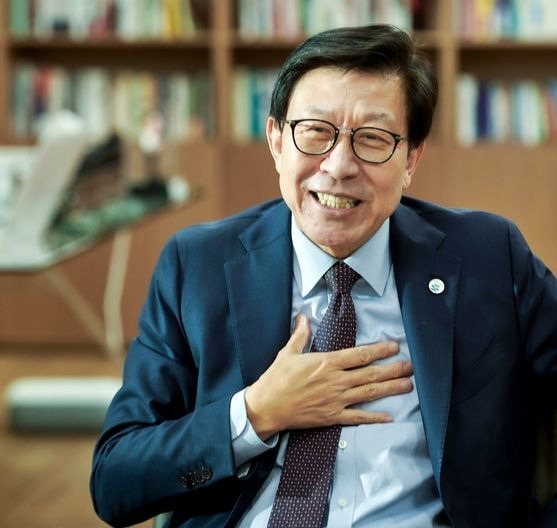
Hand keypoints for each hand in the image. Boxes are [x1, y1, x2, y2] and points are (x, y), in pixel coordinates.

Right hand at [245, 314, 413, 439]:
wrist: (266, 407)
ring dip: (390, 389)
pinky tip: (389, 416)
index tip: (394, 346)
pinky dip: (374, 417)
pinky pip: (358, 418)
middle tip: (410, 366)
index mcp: (326, 363)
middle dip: (393, 369)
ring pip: (369, 393)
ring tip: (408, 385)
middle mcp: (336, 381)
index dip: (379, 350)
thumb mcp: (288, 352)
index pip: (359, 355)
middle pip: (370, 374)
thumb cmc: (276, 378)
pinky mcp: (332, 417)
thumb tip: (304, 316)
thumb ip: (300, 334)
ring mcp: (336, 400)